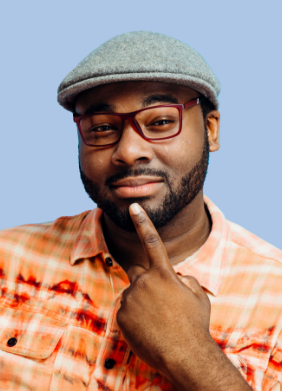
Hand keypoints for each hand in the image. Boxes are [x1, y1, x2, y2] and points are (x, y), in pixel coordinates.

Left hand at [116, 203, 210, 375]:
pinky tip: (147, 329)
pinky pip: (126, 311)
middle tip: (157, 299)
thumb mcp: (198, 296)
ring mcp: (131, 299)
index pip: (152, 242)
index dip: (143, 222)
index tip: (133, 207)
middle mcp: (144, 282)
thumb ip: (185, 279)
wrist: (184, 355)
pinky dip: (134, 317)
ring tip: (157, 321)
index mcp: (163, 274)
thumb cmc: (194, 324)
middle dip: (144, 279)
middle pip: (137, 271)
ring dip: (141, 302)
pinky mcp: (121, 316)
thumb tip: (177, 277)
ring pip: (133, 294)